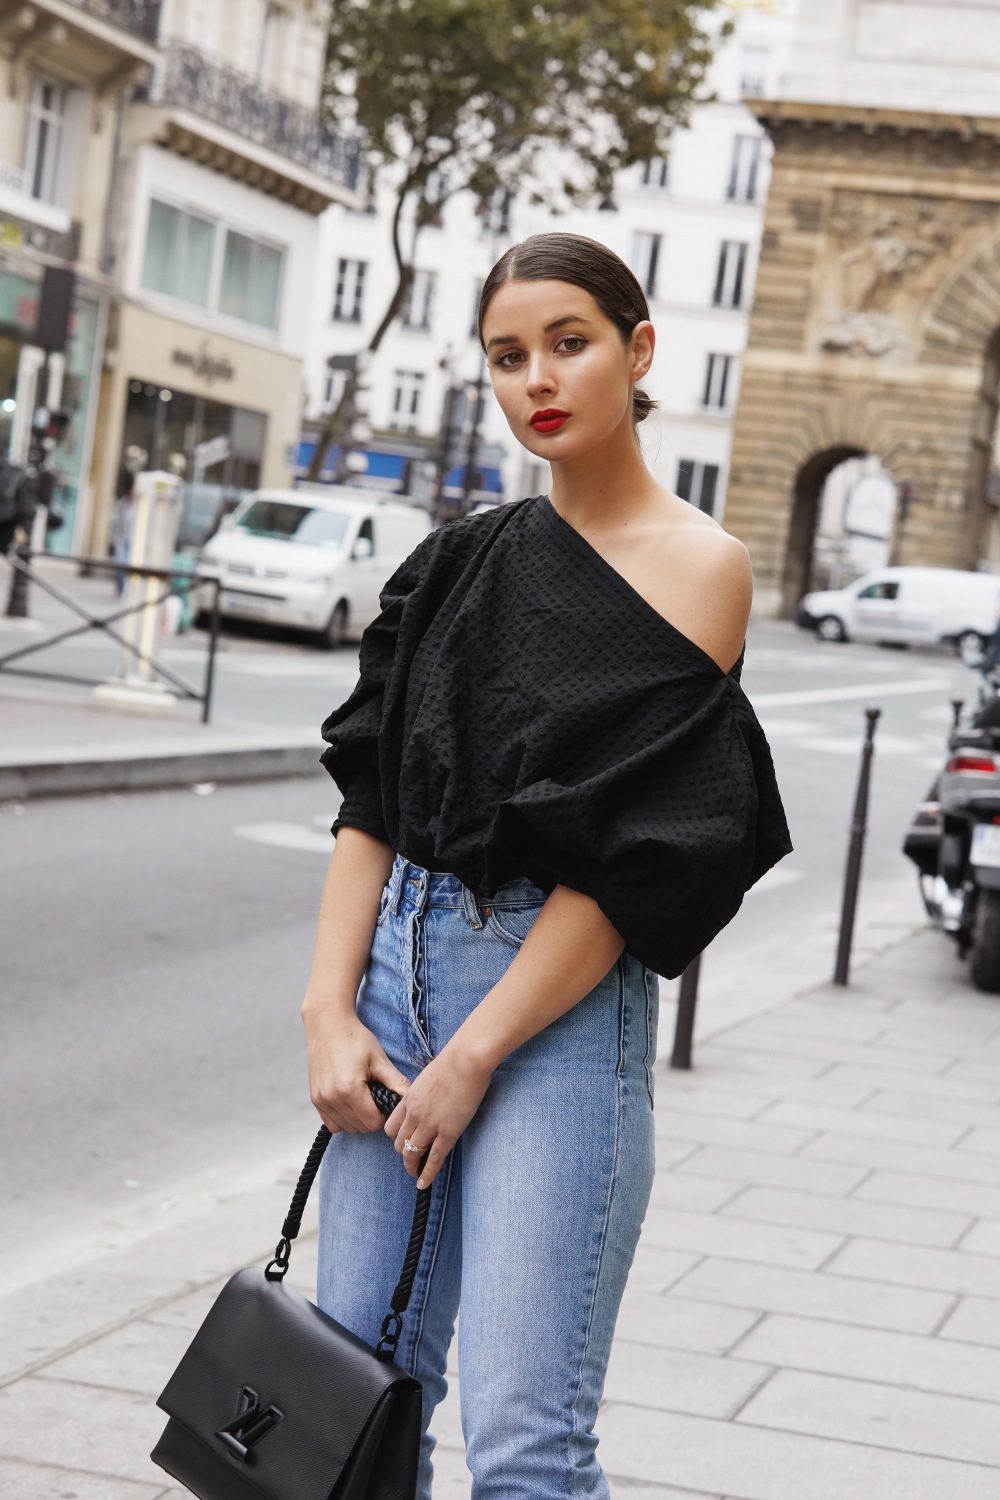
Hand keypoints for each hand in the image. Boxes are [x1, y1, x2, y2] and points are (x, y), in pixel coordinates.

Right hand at [304, 1006, 410, 1134]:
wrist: (327, 1024)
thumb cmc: (355, 1039)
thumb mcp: (379, 1059)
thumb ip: (396, 1083)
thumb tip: (413, 1099)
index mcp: (350, 1089)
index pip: (373, 1123)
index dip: (384, 1115)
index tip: (385, 1100)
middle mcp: (332, 1098)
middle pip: (360, 1127)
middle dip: (372, 1117)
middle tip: (375, 1097)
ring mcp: (321, 1099)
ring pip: (346, 1128)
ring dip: (357, 1119)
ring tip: (363, 1098)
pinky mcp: (314, 1098)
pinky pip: (331, 1123)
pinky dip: (343, 1119)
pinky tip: (350, 1102)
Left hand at [383, 1046, 491, 1187]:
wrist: (466, 1060)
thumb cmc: (453, 1062)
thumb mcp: (428, 1077)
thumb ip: (423, 1092)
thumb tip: (428, 1099)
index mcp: (408, 1100)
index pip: (391, 1127)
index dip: (396, 1138)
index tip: (402, 1142)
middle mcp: (414, 1115)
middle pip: (399, 1143)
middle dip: (403, 1153)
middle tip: (411, 1159)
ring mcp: (429, 1125)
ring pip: (412, 1153)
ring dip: (412, 1166)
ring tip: (415, 1174)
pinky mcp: (447, 1133)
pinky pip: (434, 1158)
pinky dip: (427, 1174)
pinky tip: (423, 1183)